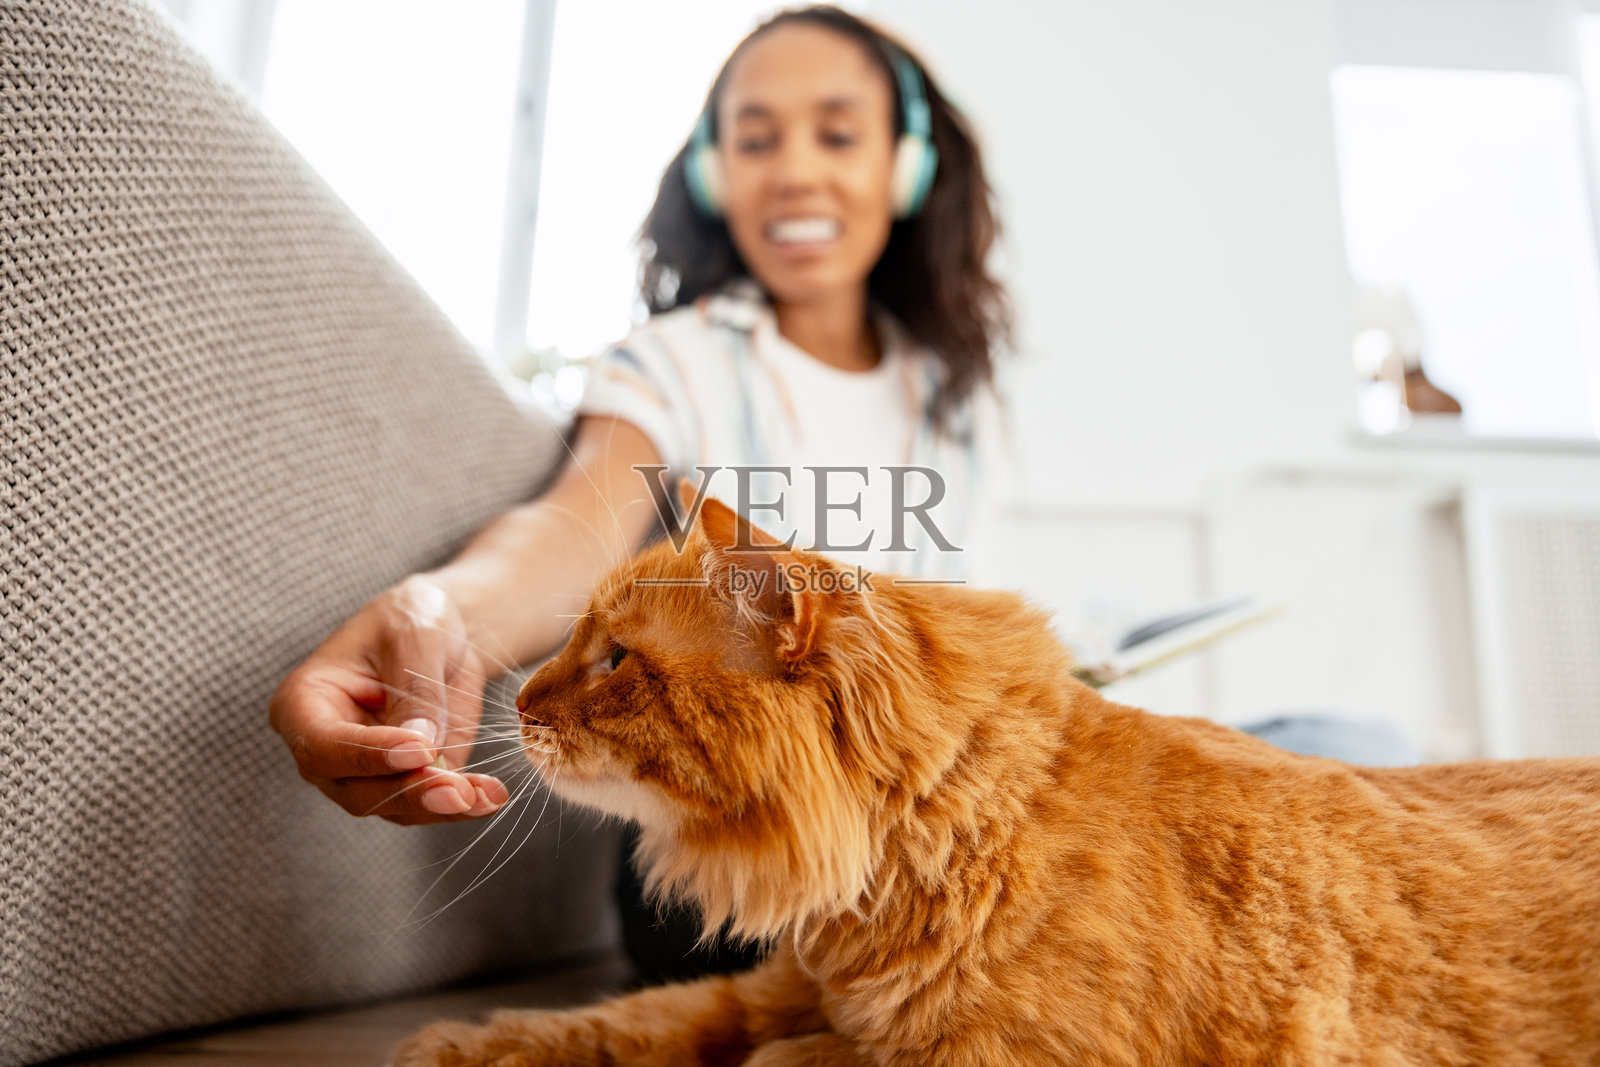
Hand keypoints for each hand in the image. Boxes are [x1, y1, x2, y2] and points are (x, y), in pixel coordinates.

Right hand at [269, 576, 509, 823]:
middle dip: (409, 792)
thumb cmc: (412, 617)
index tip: (420, 749)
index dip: (369, 753)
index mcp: (303, 703)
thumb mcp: (415, 635)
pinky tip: (491, 796)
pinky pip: (429, 803)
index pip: (324, 744)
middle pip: (355, 789)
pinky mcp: (407, 779)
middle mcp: (327, 748)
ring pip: (394, 806)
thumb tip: (423, 742)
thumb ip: (416, 687)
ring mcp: (365, 771)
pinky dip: (463, 804)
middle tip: (456, 791)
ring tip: (483, 796)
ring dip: (441, 806)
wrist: (442, 629)